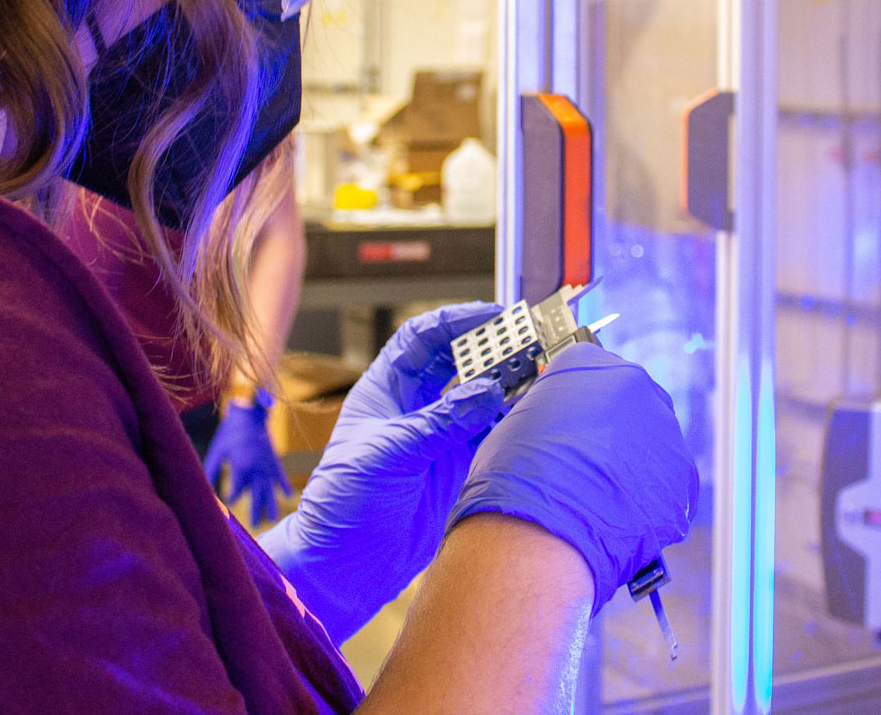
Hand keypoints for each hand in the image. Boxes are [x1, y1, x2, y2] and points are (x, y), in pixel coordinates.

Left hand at [203, 390, 289, 526]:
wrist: (250, 413)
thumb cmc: (229, 432)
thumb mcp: (217, 450)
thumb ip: (211, 470)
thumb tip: (205, 489)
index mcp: (242, 467)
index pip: (237, 491)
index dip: (231, 499)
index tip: (226, 504)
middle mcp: (257, 469)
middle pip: (257, 495)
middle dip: (255, 510)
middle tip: (254, 526)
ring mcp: (267, 465)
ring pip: (270, 489)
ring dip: (271, 504)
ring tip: (272, 519)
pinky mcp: (274, 459)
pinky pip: (281, 476)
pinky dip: (284, 485)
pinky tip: (287, 496)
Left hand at [258, 302, 507, 641]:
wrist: (342, 566)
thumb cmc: (343, 504)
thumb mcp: (390, 454)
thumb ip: (440, 423)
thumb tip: (488, 390)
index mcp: (385, 390)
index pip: (423, 339)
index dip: (457, 321)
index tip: (494, 315)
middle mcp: (413, 408)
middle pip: (458, 363)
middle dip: (491, 350)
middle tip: (528, 343)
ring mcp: (437, 438)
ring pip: (479, 399)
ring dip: (506, 387)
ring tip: (538, 377)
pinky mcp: (455, 469)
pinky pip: (489, 437)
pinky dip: (511, 426)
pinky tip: (531, 420)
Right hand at [447, 342, 698, 612]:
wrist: (541, 530)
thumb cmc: (515, 479)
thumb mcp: (519, 425)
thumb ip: (551, 416)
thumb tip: (556, 431)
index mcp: (590, 364)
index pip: (592, 374)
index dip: (582, 407)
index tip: (576, 427)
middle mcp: (635, 385)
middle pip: (632, 405)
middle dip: (616, 435)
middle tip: (591, 466)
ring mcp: (664, 430)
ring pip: (653, 448)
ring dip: (634, 470)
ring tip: (602, 502)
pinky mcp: (683, 475)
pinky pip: (669, 487)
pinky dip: (649, 504)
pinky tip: (620, 519)